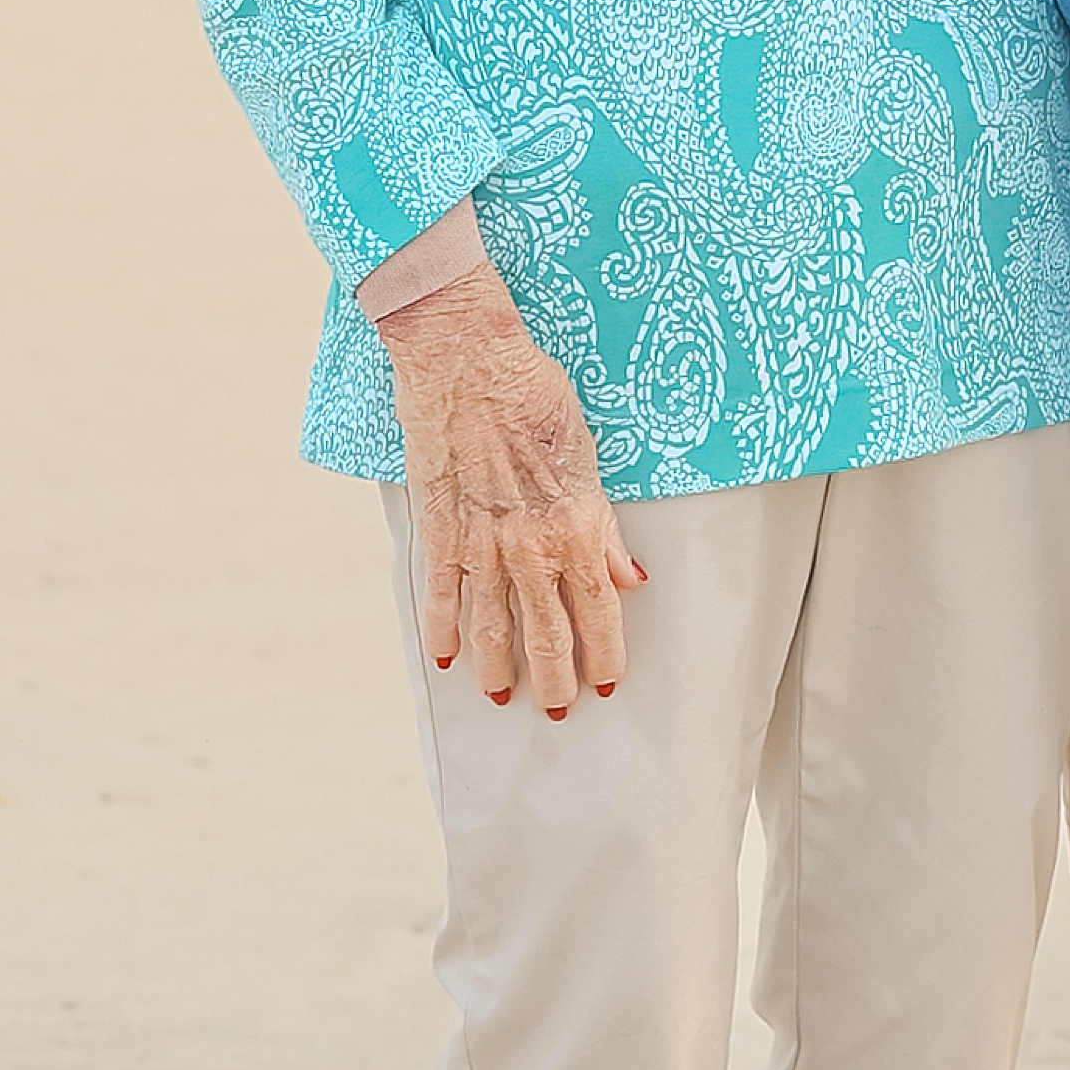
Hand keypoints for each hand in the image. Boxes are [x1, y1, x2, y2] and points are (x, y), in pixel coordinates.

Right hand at [371, 265, 643, 714]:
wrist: (466, 358)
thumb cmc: (534, 392)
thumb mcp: (587, 455)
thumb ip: (604, 526)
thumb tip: (629, 577)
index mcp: (577, 528)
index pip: (598, 611)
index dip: (604, 654)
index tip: (606, 683)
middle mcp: (531, 547)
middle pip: (547, 634)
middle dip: (553, 680)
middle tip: (555, 711)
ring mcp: (481, 543)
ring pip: (493, 627)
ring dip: (498, 668)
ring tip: (502, 697)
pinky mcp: (441, 528)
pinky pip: (442, 594)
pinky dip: (443, 630)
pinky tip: (445, 658)